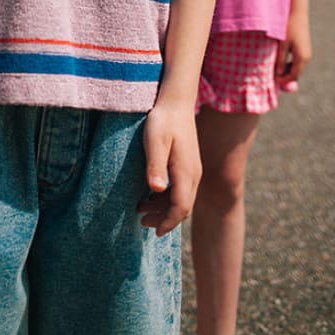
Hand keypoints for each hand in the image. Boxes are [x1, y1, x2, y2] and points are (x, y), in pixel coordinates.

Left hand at [137, 102, 201, 235]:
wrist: (176, 102)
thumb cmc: (163, 120)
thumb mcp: (155, 141)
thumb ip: (156, 165)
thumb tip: (157, 189)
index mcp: (186, 173)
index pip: (181, 208)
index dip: (168, 222)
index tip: (154, 231)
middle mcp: (193, 174)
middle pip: (182, 207)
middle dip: (164, 219)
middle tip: (141, 220)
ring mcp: (192, 170)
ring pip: (182, 199)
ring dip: (164, 208)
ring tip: (141, 208)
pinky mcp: (187, 164)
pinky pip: (181, 189)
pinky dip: (167, 197)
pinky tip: (151, 193)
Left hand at [275, 10, 311, 86]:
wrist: (297, 12)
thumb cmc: (288, 27)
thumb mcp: (282, 44)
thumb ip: (280, 59)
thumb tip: (278, 74)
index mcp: (302, 58)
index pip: (293, 76)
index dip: (283, 81)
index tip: (272, 82)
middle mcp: (307, 57)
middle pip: (296, 73)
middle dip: (285, 77)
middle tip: (272, 77)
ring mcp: (306, 52)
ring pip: (296, 67)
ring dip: (286, 70)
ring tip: (274, 69)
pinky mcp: (304, 48)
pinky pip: (297, 61)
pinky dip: (289, 64)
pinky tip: (279, 61)